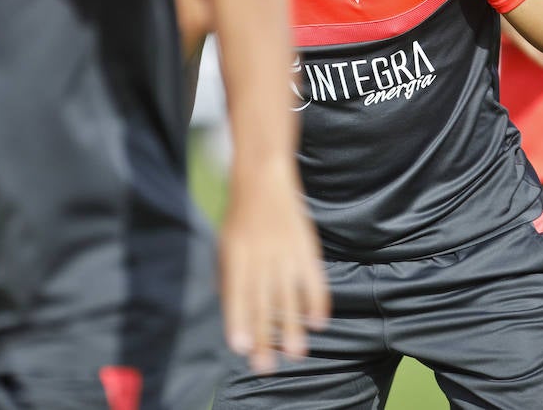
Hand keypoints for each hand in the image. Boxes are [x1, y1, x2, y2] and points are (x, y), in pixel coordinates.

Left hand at [220, 162, 329, 372]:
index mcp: (236, 255)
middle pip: (264, 303)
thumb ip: (226, 274)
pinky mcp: (306, 246)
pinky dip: (317, 301)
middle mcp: (261, 256)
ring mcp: (286, 252)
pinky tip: (319, 322)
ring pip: (290, 297)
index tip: (240, 347)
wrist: (264, 176)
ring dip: (294, 327)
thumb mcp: (224, 241)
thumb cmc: (240, 213)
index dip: (239, 321)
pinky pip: (314, 279)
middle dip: (265, 337)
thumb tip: (226, 305)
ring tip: (297, 354)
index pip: (237, 294)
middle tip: (266, 366)